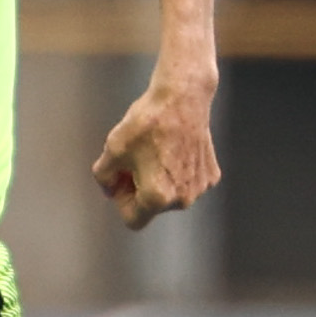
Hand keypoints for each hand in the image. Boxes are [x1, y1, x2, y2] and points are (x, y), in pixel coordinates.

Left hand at [90, 81, 219, 229]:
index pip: (132, 219)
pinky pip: (187, 182)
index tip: (121, 179)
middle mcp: (182, 199)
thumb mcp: (112, 150)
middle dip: (139, 189)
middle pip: (152, 207)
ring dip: (159, 180)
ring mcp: (199, 188)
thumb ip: (104, 178)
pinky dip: (177, 171)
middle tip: (133, 161)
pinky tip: (172, 147)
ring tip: (153, 151)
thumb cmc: (146, 123)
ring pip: (171, 195)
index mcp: (156, 198)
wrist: (182, 97)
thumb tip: (110, 190)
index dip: (121, 201)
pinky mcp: (211, 175)